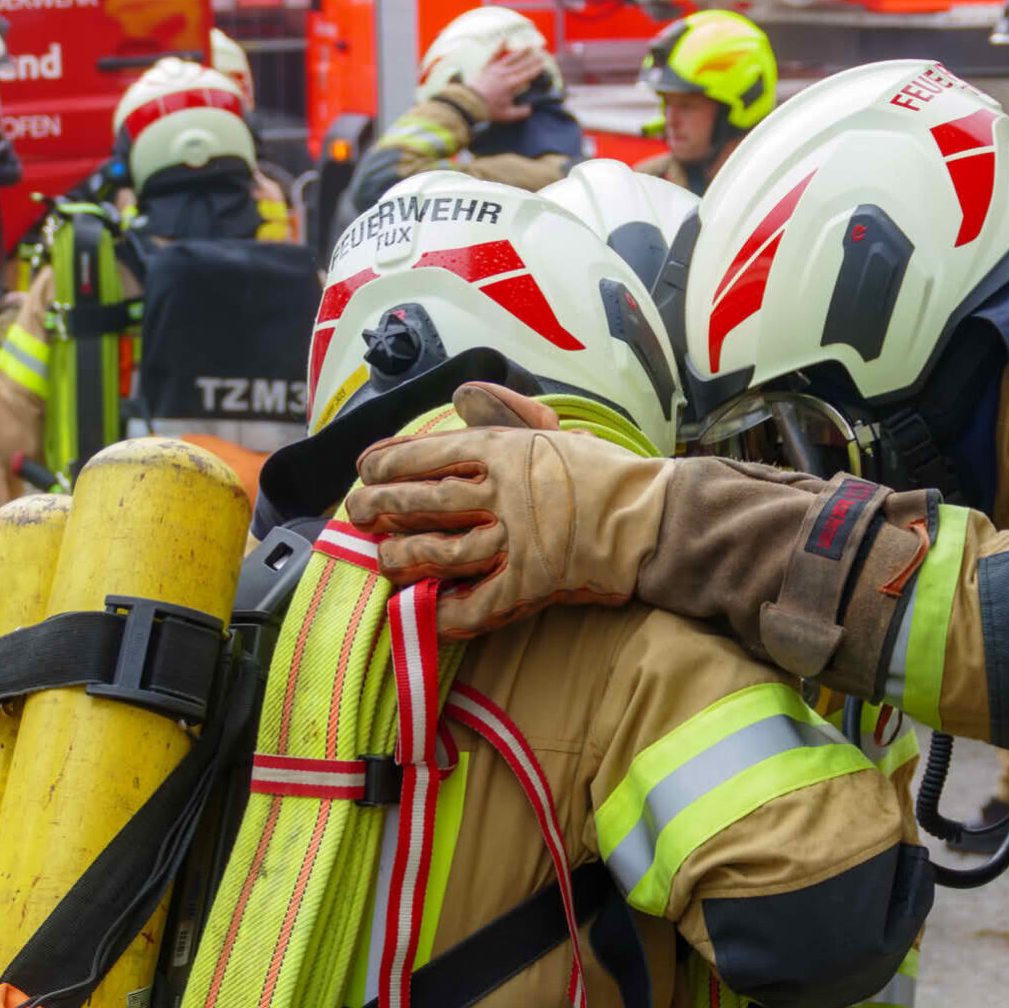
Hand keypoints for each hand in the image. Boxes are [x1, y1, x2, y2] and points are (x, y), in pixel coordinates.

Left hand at [344, 382, 670, 637]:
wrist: (650, 519)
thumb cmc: (600, 473)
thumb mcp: (549, 428)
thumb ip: (501, 410)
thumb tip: (460, 394)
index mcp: (502, 450)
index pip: (423, 454)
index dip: (384, 464)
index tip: (366, 471)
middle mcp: (500, 494)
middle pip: (419, 502)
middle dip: (376, 510)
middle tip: (358, 516)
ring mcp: (513, 542)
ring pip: (435, 553)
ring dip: (400, 559)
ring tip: (386, 559)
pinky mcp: (528, 585)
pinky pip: (473, 607)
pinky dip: (443, 613)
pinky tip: (425, 610)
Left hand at [463, 48, 547, 122]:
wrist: (469, 103)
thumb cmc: (489, 110)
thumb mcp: (508, 115)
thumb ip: (521, 112)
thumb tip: (530, 109)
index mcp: (512, 85)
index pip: (527, 75)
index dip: (536, 70)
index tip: (543, 65)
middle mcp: (505, 74)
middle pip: (522, 65)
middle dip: (532, 60)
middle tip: (540, 55)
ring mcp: (495, 69)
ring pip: (511, 58)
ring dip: (520, 52)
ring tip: (529, 46)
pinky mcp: (486, 67)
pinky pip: (494, 54)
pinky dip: (499, 46)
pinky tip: (505, 38)